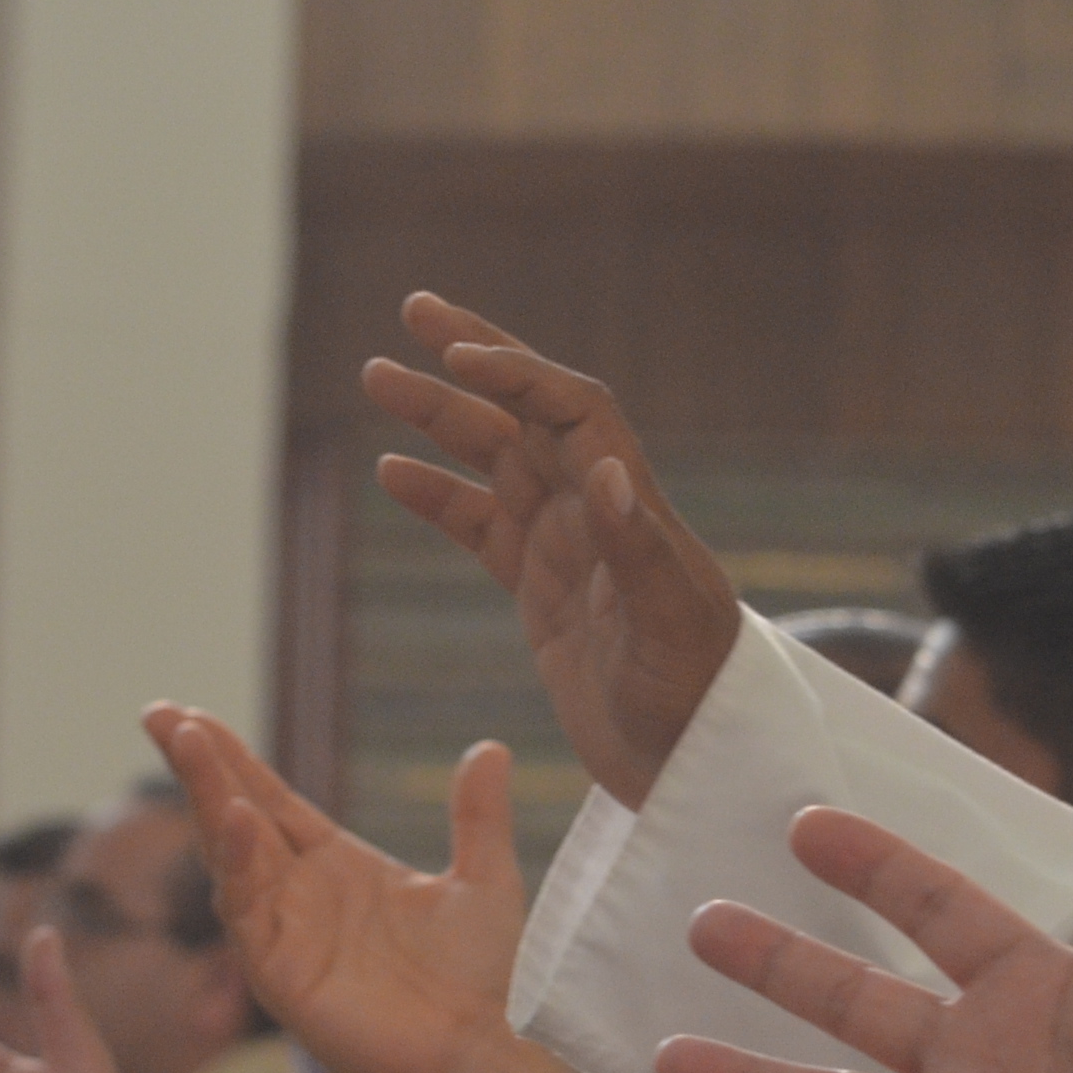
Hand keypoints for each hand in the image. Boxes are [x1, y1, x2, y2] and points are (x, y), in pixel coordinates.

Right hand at [145, 706, 525, 1072]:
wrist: (481, 1049)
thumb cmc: (479, 979)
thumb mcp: (483, 879)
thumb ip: (477, 816)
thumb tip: (491, 748)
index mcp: (335, 867)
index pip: (270, 800)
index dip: (233, 759)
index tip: (192, 715)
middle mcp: (298, 895)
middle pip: (234, 816)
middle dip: (198, 766)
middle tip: (161, 713)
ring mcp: (282, 934)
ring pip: (229, 856)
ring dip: (209, 798)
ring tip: (191, 742)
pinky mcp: (278, 974)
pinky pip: (246, 911)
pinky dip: (237, 863)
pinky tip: (236, 817)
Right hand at [361, 293, 741, 804]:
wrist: (696, 763)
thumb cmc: (697, 697)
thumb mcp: (669, 628)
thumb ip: (637, 550)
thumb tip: (607, 472)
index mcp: (630, 507)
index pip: (573, 410)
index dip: (518, 373)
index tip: (457, 354)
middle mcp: (598, 511)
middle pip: (526, 411)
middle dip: (472, 358)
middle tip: (412, 309)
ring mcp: (566, 548)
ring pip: (493, 459)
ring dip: (438, 417)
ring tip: (376, 377)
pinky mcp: (541, 591)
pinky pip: (480, 526)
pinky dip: (437, 496)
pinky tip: (391, 472)